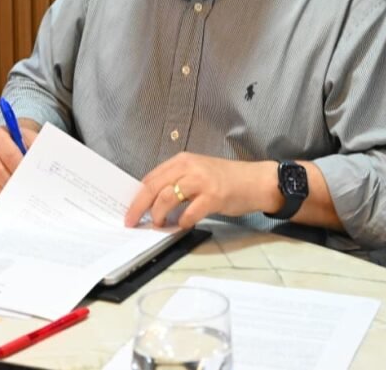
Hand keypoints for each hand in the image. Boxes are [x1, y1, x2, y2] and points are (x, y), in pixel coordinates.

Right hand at [0, 123, 38, 196]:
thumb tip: (37, 163)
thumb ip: (35, 148)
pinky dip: (0, 191)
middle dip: (13, 180)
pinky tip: (10, 190)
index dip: (19, 166)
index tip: (28, 174)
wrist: (13, 139)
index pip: (9, 154)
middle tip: (25, 185)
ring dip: (7, 187)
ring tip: (19, 188)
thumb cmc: (23, 140)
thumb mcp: (31, 138)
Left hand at [124, 152, 276, 229]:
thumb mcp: (197, 173)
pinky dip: (182, 222)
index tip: (129, 211)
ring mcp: (201, 181)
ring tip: (160, 225)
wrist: (255, 181)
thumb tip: (153, 201)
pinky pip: (189, 213)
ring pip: (167, 198)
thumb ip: (177, 182)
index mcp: (182, 160)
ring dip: (159, 216)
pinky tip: (183, 225)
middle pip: (153, 187)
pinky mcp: (213, 196)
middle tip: (132, 222)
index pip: (151, 178)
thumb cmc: (226, 179)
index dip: (137, 197)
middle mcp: (189, 167)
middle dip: (139, 207)